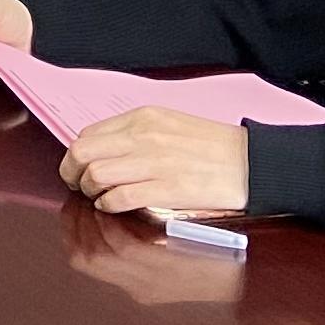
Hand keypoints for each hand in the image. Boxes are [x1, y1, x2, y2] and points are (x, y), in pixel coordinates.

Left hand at [60, 107, 250, 218]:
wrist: (252, 163)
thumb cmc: (212, 147)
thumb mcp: (168, 124)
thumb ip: (134, 134)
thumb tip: (101, 150)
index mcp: (142, 118)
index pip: (87, 135)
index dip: (77, 155)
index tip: (80, 169)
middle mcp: (143, 137)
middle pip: (82, 153)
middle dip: (72, 173)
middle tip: (79, 186)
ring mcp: (154, 163)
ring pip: (96, 175)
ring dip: (90, 191)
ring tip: (99, 197)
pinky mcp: (167, 189)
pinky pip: (120, 197)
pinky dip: (109, 205)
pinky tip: (115, 206)